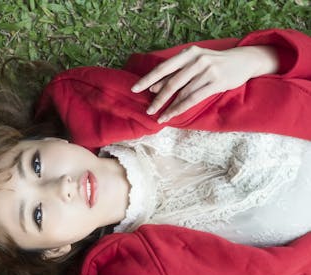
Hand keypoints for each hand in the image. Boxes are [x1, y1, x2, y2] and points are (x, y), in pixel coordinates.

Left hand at [131, 45, 278, 122]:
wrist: (243, 61)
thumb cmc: (214, 63)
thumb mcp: (194, 62)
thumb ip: (176, 73)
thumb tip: (153, 88)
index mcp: (188, 53)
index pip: (163, 67)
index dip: (148, 79)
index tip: (134, 89)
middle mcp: (196, 60)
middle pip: (171, 82)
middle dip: (157, 98)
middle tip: (147, 110)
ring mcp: (207, 71)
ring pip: (182, 93)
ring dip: (168, 107)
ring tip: (159, 117)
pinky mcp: (216, 82)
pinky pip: (193, 98)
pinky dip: (180, 108)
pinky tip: (171, 115)